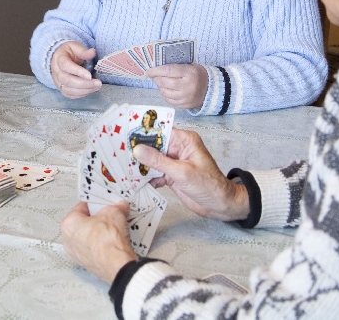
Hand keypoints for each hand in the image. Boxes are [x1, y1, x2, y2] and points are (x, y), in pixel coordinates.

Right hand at [50, 41, 101, 97]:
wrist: (58, 59)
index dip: (78, 71)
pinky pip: (70, 95)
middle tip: (98, 83)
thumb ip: (83, 51)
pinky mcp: (61, 89)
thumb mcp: (75, 47)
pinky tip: (90, 90)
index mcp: (59, 59)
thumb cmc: (68, 53)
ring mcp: (58, 82)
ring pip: (68, 90)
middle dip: (84, 84)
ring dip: (84, 90)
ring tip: (96, 87)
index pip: (66, 66)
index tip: (89, 75)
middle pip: (67, 80)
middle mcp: (56, 72)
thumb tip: (92, 52)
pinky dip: (81, 94)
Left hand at [60, 202, 137, 283]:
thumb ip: (116, 206)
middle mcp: (68, 240)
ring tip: (113, 228)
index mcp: (68, 224)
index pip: (81, 207)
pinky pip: (93, 249)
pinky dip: (101, 245)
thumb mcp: (114, 212)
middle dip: (97, 218)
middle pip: (83, 223)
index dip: (95, 203)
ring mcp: (76, 254)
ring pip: (88, 237)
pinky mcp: (86, 264)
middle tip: (109, 215)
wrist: (117, 264)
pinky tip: (113, 241)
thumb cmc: (108, 240)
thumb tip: (120, 207)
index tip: (103, 203)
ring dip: (99, 232)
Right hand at [134, 129, 248, 221]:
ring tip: (123, 168)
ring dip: (140, 166)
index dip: (143, 133)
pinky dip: (147, 177)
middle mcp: (178, 149)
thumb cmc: (208, 185)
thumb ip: (159, 161)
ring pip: (152, 160)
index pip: (161, 132)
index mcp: (185, 141)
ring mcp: (174, 162)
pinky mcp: (171, 175)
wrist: (219, 205)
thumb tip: (138, 149)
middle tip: (119, 153)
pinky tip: (135, 181)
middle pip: (154, 146)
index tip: (125, 134)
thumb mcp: (182, 172)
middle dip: (139, 151)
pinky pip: (155, 173)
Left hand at [145, 63, 207, 109]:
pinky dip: (165, 94)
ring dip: (160, 86)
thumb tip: (158, 66)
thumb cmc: (198, 74)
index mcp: (189, 73)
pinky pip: (169, 100)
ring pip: (165, 92)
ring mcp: (185, 97)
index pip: (168, 70)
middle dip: (156, 78)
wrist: (211, 89)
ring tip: (161, 82)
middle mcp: (187, 86)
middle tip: (154, 75)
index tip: (149, 70)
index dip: (156, 70)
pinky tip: (166, 90)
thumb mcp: (190, 66)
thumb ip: (176, 66)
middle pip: (164, 82)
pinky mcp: (184, 105)